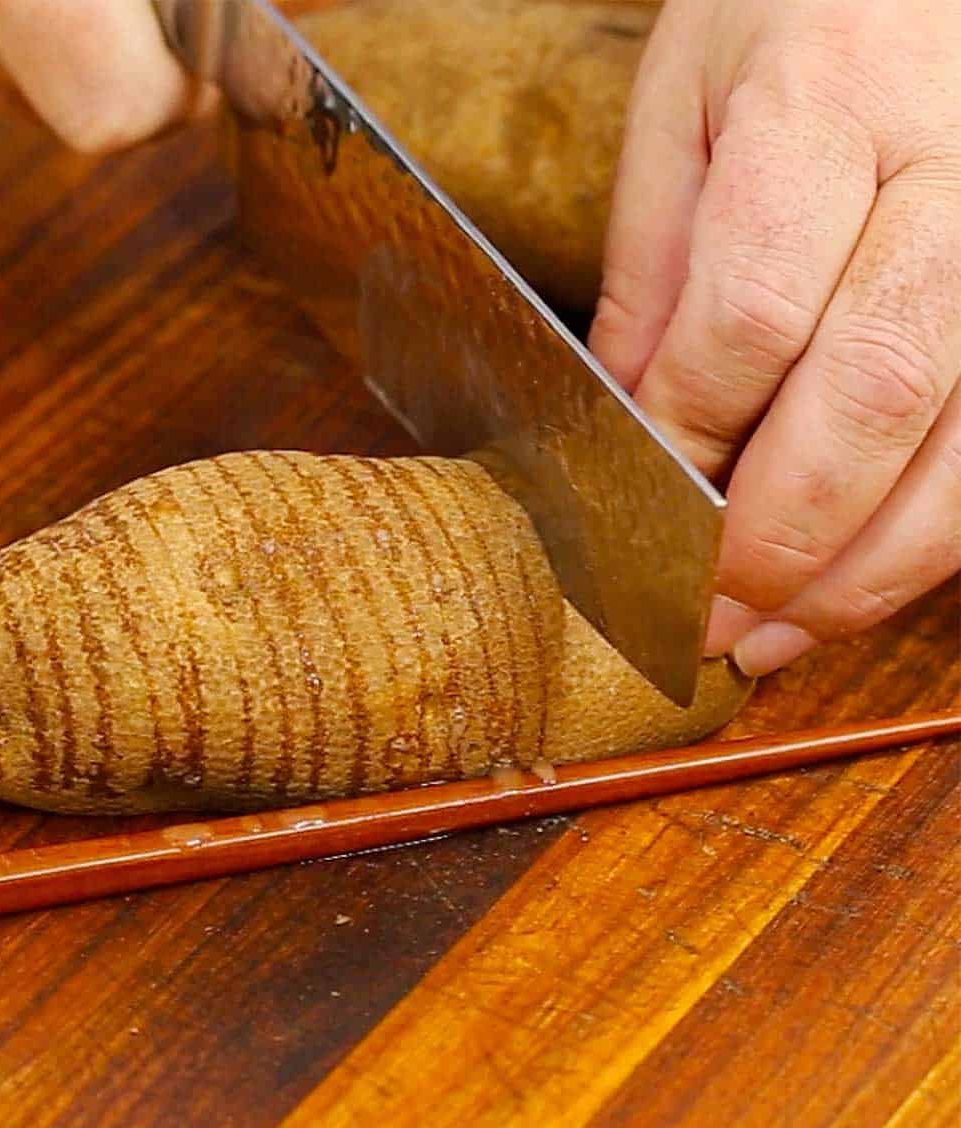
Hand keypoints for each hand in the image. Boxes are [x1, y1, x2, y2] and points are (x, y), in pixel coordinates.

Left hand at [591, 0, 960, 674]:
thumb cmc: (804, 7)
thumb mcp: (689, 102)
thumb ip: (656, 264)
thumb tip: (625, 416)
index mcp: (831, 105)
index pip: (750, 317)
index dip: (687, 434)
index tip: (633, 500)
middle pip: (871, 397)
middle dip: (772, 538)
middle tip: (697, 618)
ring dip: (860, 575)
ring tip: (770, 638)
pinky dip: (933, 542)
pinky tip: (860, 585)